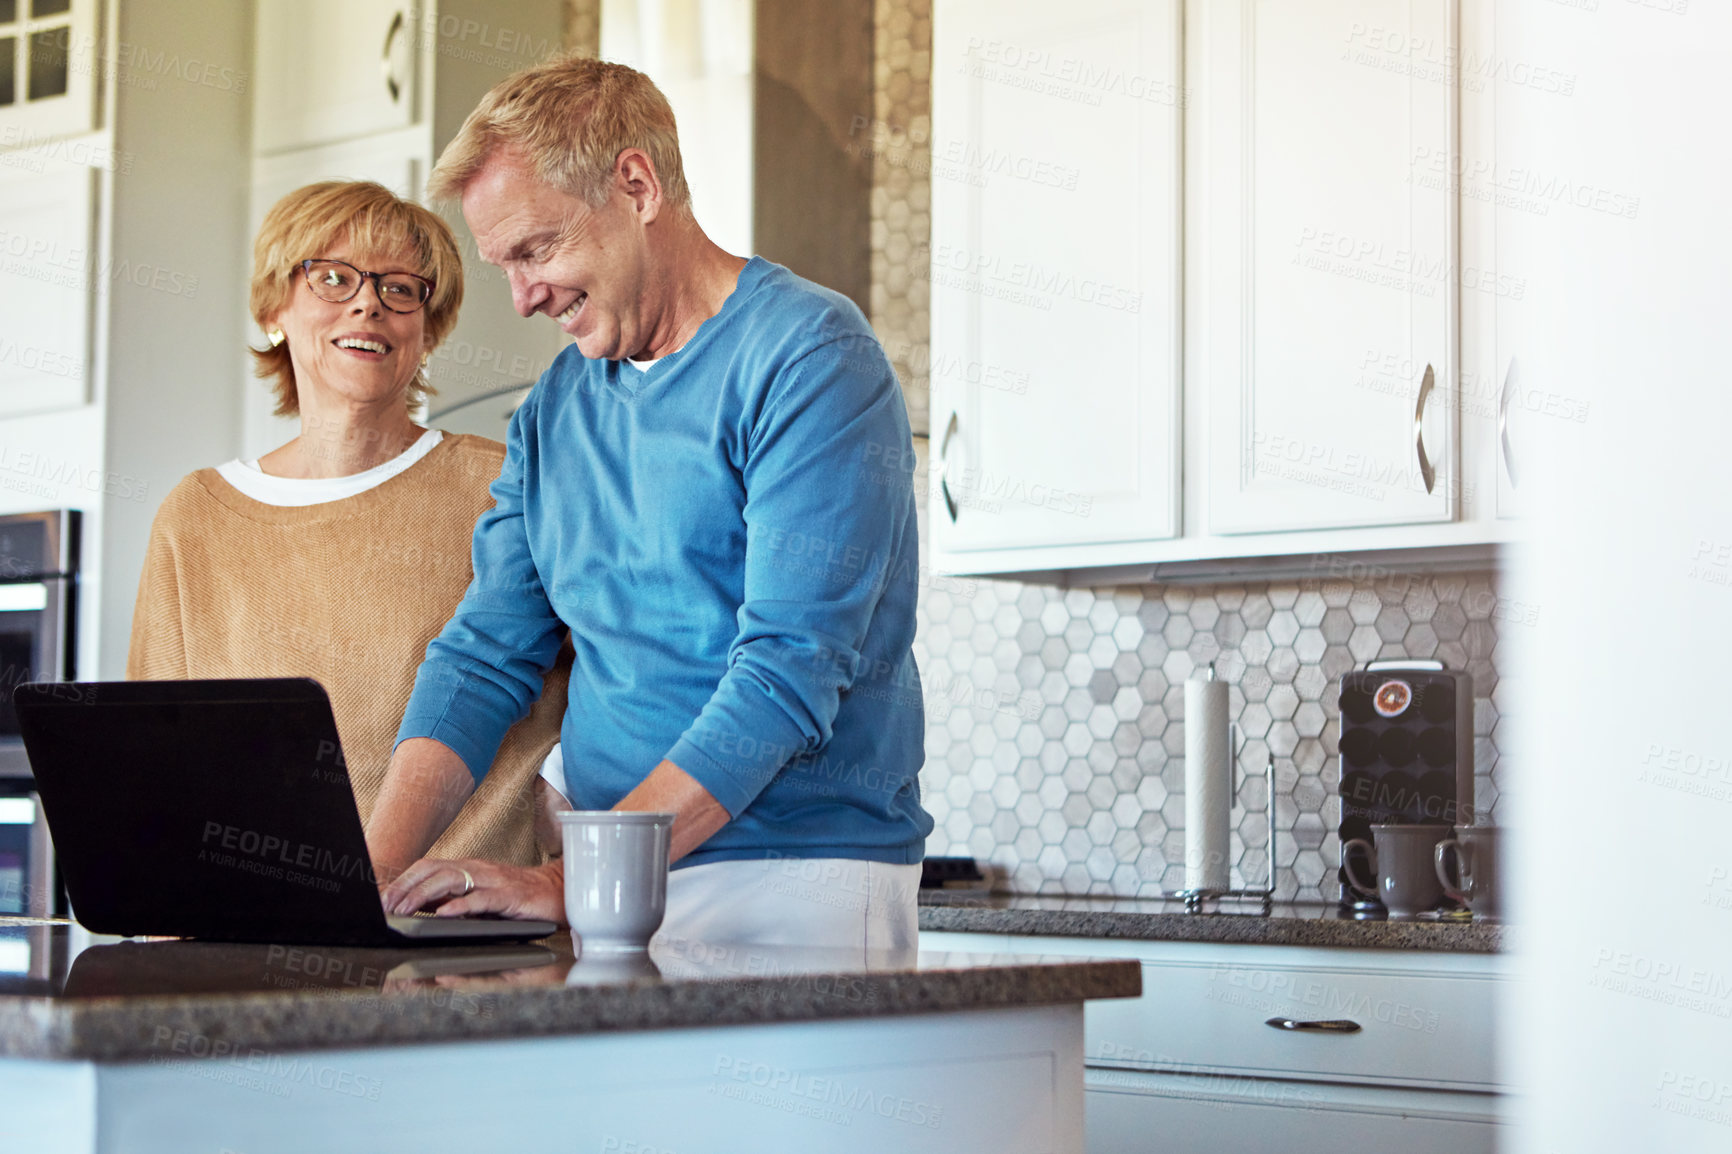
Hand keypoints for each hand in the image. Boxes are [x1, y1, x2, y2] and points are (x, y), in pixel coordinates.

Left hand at [380, 857, 565, 924]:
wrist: (560, 892)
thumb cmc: (520, 897)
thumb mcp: (481, 896)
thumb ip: (454, 898)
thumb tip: (420, 906)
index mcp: (469, 869)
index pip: (428, 867)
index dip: (402, 881)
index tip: (381, 899)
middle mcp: (478, 870)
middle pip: (433, 870)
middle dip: (405, 887)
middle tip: (384, 906)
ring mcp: (494, 881)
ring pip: (452, 880)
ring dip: (423, 895)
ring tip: (404, 909)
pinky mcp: (511, 896)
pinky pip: (481, 899)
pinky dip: (460, 906)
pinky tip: (443, 915)